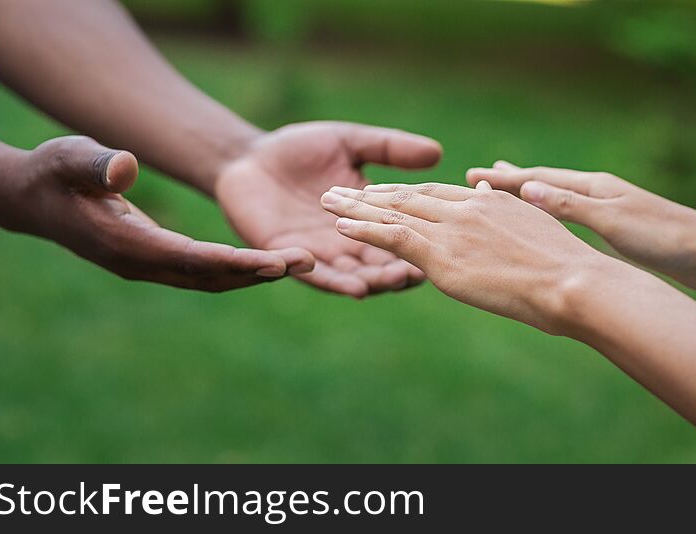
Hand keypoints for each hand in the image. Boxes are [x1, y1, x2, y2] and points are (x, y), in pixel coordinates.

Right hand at [0, 136, 313, 290]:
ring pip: (211, 278)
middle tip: (309, 262)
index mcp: (125, 243)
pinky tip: (270, 261)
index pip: (190, 258)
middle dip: (259, 272)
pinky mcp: (155, 262)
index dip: (235, 262)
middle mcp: (142, 264)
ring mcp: (148, 267)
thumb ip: (95, 164)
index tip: (275, 263)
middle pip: (210, 276)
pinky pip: (204, 272)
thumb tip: (125, 168)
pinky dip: (238, 269)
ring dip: (255, 273)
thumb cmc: (53, 174)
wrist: (35, 200)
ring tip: (303, 262)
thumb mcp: (68, 158)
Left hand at [214, 121, 442, 297]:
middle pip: (383, 265)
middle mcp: (351, 242)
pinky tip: (353, 286)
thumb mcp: (351, 144)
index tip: (447, 244)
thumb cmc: (302, 149)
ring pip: (355, 276)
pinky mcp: (291, 258)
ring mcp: (322, 253)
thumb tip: (437, 152)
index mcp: (370, 217)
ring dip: (375, 282)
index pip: (403, 234)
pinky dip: (336, 281)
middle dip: (402, 270)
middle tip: (422, 272)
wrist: (249, 158)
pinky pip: (316, 276)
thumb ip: (389, 149)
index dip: (423, 240)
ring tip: (392, 281)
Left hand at [320, 181, 609, 334]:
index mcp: (487, 203)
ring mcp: (452, 231)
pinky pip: (394, 238)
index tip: (382, 190)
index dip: (405, 192)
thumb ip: (506, 204)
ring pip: (394, 213)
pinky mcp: (443, 257)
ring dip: (357, 208)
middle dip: (371, 194)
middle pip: (408, 197)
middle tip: (339, 189)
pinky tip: (342, 226)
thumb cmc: (566, 264)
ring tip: (327, 201)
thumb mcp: (535, 225)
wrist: (574, 282)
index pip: (436, 194)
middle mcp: (464, 210)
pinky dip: (366, 231)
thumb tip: (490, 186)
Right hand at [467, 162, 695, 290]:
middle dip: (514, 180)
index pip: (539, 179)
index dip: (505, 180)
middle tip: (484, 174)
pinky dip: (552, 214)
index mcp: (595, 187)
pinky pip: (573, 216)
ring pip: (559, 199)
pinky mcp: (620, 228)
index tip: (473, 175)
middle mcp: (600, 192)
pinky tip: (551, 220)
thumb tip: (526, 189)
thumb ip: (570, 207)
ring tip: (511, 190)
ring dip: (532, 194)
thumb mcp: (612, 222)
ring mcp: (610, 208)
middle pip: (547, 182)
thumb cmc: (664, 238)